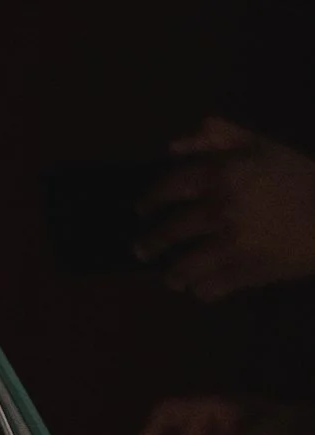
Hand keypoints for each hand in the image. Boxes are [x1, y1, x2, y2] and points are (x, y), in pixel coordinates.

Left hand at [136, 117, 314, 299]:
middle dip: (150, 243)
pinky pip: (208, 288)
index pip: (168, 187)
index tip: (141, 209)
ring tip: (170, 276)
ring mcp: (231, 244)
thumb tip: (171, 147)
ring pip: (182, 267)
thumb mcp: (264, 146)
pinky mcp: (246, 272)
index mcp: (223, 173)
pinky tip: (200, 287)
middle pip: (168, 232)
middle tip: (143, 249)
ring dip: (172, 273)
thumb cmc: (302, 176)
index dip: (149, 199)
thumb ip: (219, 138)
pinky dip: (201, 289)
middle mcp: (220, 209)